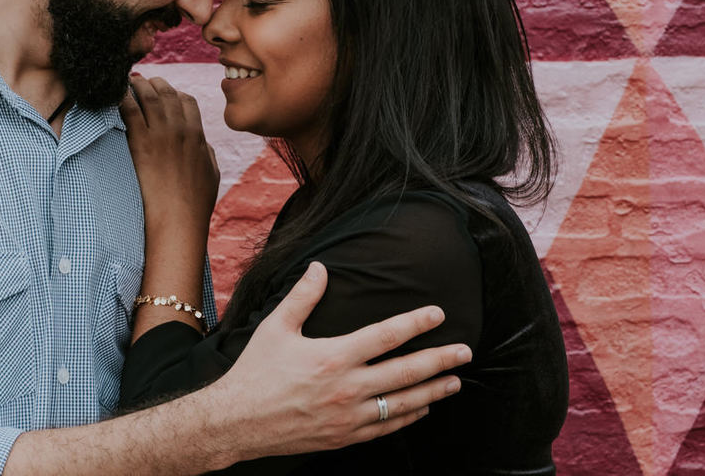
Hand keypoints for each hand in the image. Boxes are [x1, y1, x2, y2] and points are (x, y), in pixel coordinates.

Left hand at [119, 75, 219, 234]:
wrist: (178, 222)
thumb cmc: (195, 204)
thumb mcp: (211, 174)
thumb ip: (205, 153)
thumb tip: (202, 143)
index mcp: (197, 135)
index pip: (186, 100)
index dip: (173, 92)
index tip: (162, 93)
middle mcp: (180, 130)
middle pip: (167, 92)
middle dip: (153, 84)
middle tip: (139, 83)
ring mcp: (161, 135)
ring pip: (148, 95)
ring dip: (136, 85)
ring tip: (125, 84)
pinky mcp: (141, 143)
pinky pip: (129, 110)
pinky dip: (121, 98)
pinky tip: (114, 96)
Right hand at [205, 261, 468, 463]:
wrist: (238, 421)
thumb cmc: (256, 372)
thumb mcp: (276, 327)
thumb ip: (302, 296)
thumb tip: (320, 267)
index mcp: (333, 356)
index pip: (386, 336)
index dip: (415, 323)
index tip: (438, 314)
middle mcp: (347, 388)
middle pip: (406, 372)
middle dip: (439, 360)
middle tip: (465, 351)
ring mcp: (349, 416)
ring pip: (403, 403)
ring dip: (433, 391)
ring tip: (455, 381)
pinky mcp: (345, 437)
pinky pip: (386, 427)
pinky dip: (408, 417)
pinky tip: (422, 409)